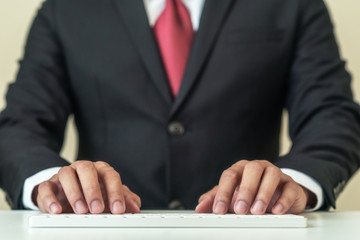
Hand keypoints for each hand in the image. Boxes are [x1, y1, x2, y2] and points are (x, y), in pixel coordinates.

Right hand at [33, 161, 140, 213]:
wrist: (68, 193)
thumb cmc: (93, 194)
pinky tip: (56, 210)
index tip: (118, 209)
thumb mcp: (110, 196)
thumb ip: (125, 200)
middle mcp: (83, 168)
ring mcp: (65, 174)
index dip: (115, 192)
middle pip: (88, 170)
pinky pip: (46, 186)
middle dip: (93, 190)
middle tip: (97, 209)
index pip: (110, 176)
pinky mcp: (49, 184)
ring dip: (74, 193)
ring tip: (80, 211)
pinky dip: (50, 198)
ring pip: (67, 175)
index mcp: (100, 170)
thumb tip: (136, 208)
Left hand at [195, 160, 314, 214]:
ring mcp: (276, 174)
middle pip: (251, 170)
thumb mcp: (231, 196)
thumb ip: (215, 200)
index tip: (219, 209)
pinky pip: (289, 188)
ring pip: (271, 175)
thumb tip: (199, 207)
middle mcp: (258, 168)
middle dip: (245, 190)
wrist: (278, 194)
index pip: (230, 175)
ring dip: (263, 193)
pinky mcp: (291, 184)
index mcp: (241, 169)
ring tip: (257, 211)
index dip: (223, 193)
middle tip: (240, 209)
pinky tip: (276, 211)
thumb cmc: (251, 194)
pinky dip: (283, 200)